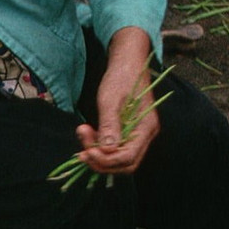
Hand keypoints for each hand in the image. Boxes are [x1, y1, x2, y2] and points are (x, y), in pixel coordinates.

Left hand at [74, 28, 161, 178]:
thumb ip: (110, 124)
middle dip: (101, 162)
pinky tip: (87, 133)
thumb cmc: (120, 77)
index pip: (128, 157)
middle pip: (125, 164)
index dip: (107, 160)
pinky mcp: (128, 132)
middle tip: (81, 151)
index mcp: (146, 127)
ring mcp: (137, 135)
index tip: (86, 152)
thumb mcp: (111, 99)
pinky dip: (100, 146)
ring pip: (118, 158)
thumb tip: (107, 149)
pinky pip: (115, 148)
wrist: (127, 64)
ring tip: (82, 134)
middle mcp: (145, 135)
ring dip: (98, 153)